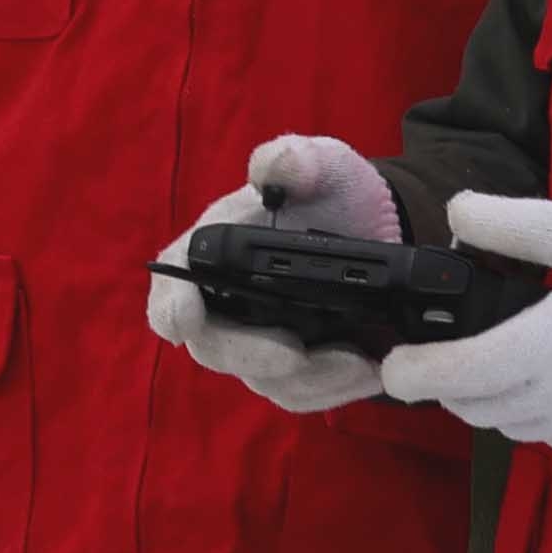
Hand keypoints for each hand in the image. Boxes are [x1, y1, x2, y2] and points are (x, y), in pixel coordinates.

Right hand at [145, 130, 405, 414]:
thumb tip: (277, 167)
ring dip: (308, 379)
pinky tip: (367, 371)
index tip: (183, 319)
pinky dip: (332, 390)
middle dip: (251, 354)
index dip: (171, 303)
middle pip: (212, 345)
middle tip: (295, 352)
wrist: (380, 230)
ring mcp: (258, 338)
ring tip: (359, 363)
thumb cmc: (334, 191)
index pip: (174, 278)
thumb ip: (300, 159)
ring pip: (262, 379)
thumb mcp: (325, 163)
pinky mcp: (295, 367)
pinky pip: (299, 393)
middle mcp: (226, 299)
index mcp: (216, 245)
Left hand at [380, 193, 551, 470]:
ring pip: (511, 424)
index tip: (394, 366)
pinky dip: (543, 414)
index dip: (417, 375)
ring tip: (520, 354)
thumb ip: (516, 223)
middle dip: (455, 381)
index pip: (463, 376)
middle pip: (476, 406)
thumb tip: (455, 211)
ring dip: (499, 397)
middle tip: (464, 345)